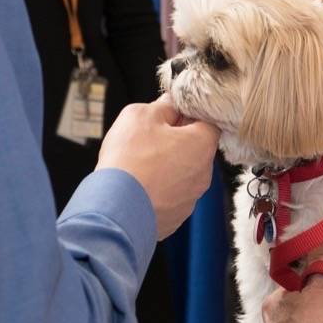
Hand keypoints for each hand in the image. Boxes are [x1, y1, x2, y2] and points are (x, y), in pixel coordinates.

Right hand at [97, 94, 219, 238]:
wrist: (114, 209)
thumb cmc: (129, 160)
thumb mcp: (141, 115)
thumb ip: (162, 106)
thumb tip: (170, 105)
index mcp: (202, 144)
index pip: (208, 121)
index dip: (188, 115)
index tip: (170, 114)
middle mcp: (204, 174)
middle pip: (195, 149)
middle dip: (176, 142)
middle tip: (150, 138)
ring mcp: (191, 199)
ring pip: (182, 174)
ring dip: (166, 167)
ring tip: (140, 164)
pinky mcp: (175, 217)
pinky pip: (170, 196)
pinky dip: (158, 189)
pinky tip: (139, 185)